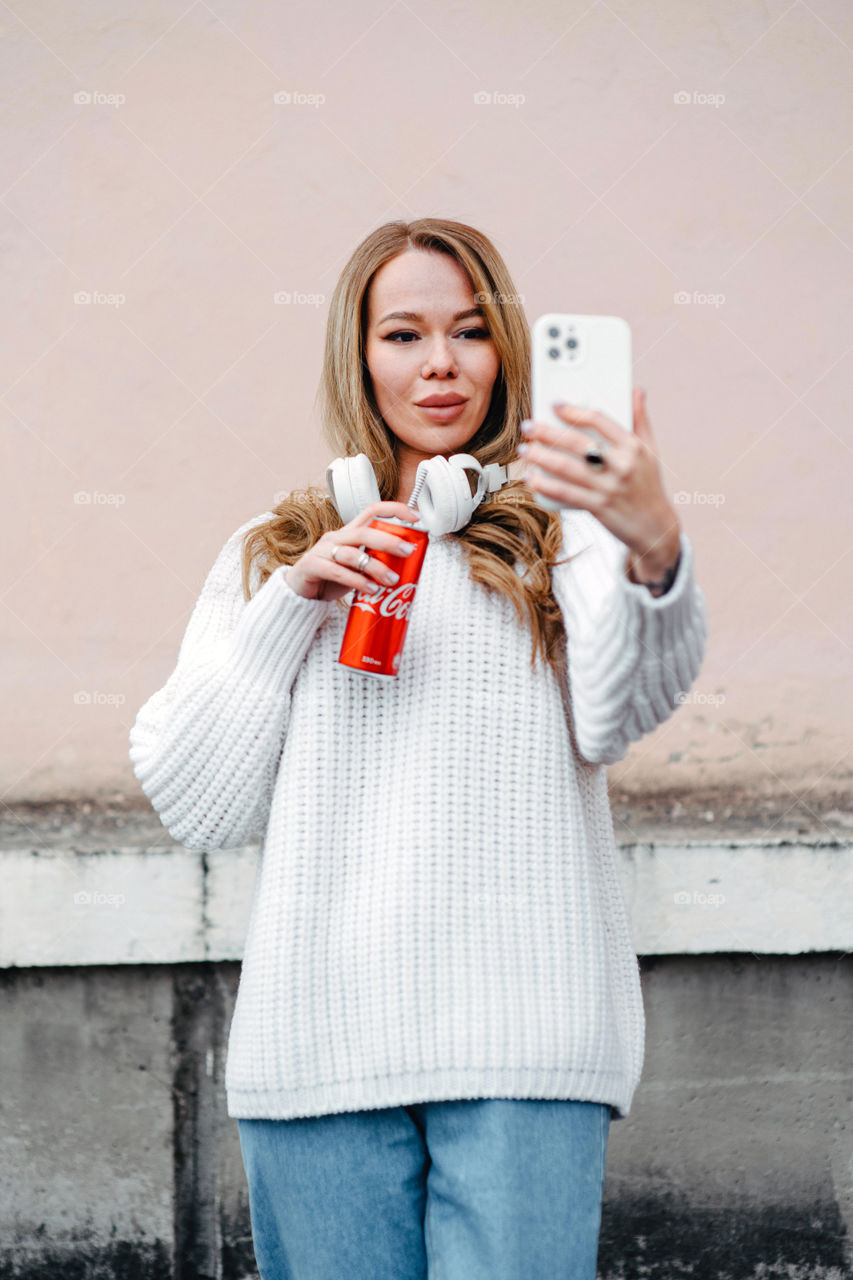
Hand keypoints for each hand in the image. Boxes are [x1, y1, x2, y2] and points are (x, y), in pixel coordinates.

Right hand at [286, 501, 420, 601]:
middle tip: (408, 551)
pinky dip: (357, 581)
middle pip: (364, 532)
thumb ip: (375, 563)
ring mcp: (322, 551)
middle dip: (389, 541)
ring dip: (376, 567)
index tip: (415, 517)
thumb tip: (406, 567)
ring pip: (352, 554)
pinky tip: (371, 590)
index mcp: (348, 533)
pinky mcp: (312, 567)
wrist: (299, 594)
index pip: (371, 511)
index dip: (394, 510)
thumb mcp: (357, 568)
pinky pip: (337, 572)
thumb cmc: (330, 579)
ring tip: (392, 580)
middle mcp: (335, 538)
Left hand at [517, 388, 681, 575]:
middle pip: (578, 443)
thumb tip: (636, 390)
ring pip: (568, 468)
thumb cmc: (648, 486)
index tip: (554, 404)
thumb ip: (640, 420)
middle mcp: (622, 465)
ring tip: (524, 450)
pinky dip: (546, 485)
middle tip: (527, 426)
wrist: (655, 528)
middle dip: (548, 432)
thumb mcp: (650, 451)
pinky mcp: (599, 508)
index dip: (574, 411)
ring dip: (541, 457)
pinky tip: (531, 478)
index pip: (600, 420)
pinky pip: (567, 494)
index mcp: (633, 447)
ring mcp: (609, 487)